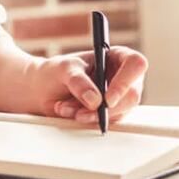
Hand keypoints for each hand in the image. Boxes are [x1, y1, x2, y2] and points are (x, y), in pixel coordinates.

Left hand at [29, 46, 147, 124]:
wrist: (43, 89)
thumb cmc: (56, 72)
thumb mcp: (64, 70)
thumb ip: (78, 82)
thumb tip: (95, 100)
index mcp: (116, 57)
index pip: (135, 64)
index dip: (126, 81)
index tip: (107, 99)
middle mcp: (122, 77)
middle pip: (131, 95)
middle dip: (105, 108)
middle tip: (82, 111)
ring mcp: (118, 97)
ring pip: (119, 112)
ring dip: (91, 115)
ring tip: (66, 108)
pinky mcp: (111, 113)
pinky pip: (107, 122)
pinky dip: (87, 120)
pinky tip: (70, 112)